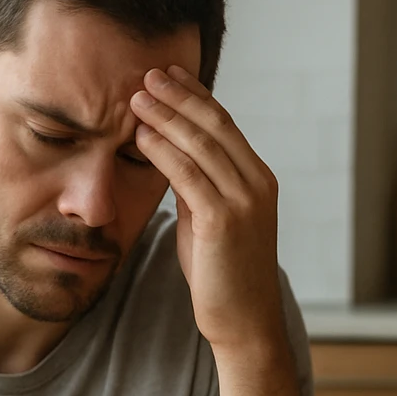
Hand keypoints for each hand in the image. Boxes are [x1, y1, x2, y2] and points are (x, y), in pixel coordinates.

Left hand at [130, 65, 283, 353]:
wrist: (244, 321)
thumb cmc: (224, 274)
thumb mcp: (212, 220)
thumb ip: (198, 187)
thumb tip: (171, 157)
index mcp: (259, 180)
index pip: (225, 125)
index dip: (196, 96)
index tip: (170, 74)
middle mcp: (257, 185)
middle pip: (215, 125)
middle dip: (179, 96)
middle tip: (147, 74)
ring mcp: (243, 202)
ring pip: (201, 144)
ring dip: (166, 116)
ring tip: (137, 96)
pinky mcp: (223, 221)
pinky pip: (188, 175)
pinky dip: (163, 151)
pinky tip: (141, 135)